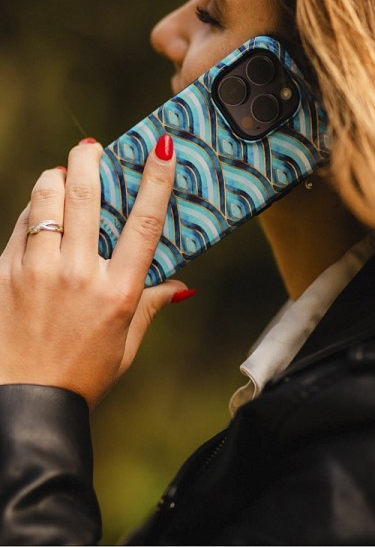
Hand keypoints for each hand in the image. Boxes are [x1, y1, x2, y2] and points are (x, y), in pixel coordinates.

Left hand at [0, 136, 187, 408]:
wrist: (26, 402)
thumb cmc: (85, 373)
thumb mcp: (128, 341)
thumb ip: (153, 304)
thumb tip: (182, 287)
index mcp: (118, 290)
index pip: (145, 222)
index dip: (156, 179)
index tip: (162, 147)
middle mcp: (79, 273)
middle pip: (85, 194)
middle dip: (88, 158)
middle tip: (91, 147)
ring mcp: (37, 271)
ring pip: (45, 200)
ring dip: (56, 178)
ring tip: (62, 177)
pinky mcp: (4, 274)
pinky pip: (20, 225)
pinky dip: (33, 212)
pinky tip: (41, 216)